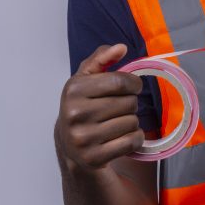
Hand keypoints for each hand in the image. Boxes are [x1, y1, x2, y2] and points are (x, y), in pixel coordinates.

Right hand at [55, 44, 144, 171]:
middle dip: (130, 103)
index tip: (133, 86)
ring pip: (132, 122)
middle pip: (129, 103)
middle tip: (119, 108)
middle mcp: (75, 114)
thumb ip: (102, 58)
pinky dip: (134, 138)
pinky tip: (121, 136)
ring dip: (131, 121)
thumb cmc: (83, 105)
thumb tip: (121, 47)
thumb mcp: (86, 79)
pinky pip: (132, 141)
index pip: (120, 81)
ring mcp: (83, 138)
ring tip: (116, 122)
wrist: (70, 145)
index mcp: (73, 90)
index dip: (134, 83)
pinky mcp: (94, 157)